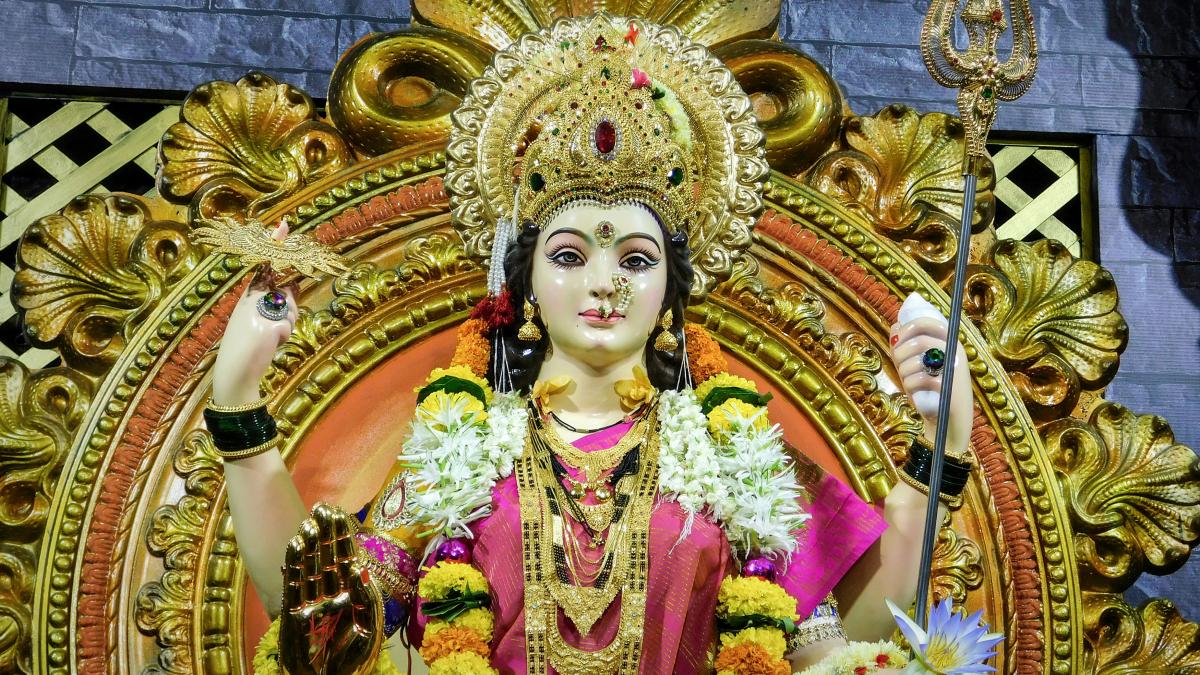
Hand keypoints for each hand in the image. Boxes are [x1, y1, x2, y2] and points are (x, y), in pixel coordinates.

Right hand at [211, 222, 298, 404]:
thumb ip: (274, 304)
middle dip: (289, 310)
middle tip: (272, 327)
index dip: (275, 246)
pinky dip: (283, 338)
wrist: (234, 372)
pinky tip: (269, 346)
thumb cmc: (246, 348)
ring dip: (287, 326)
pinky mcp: (270, 325)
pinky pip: (288, 328)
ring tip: (269, 338)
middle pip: (287, 293)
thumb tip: (294, 287)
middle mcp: (251, 300)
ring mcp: (259, 312)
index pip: (263, 267)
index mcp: (247, 296)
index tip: (284, 225)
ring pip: (291, 310)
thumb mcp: (257, 321)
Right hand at [279, 503, 382, 674]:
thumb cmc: (354, 655)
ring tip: (307, 523)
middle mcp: (330, 590)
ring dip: (308, 544)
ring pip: (310, 565)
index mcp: (350, 590)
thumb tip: (360, 567)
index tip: (337, 511)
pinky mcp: (294, 610)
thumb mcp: (368, 622)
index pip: (345, 555)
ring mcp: (311, 598)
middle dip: (324, 532)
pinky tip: (294, 545)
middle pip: (326, 555)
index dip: (341, 534)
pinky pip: (294, 582)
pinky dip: (294, 564)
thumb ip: (365, 594)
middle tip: (321, 507)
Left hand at [889, 315, 972, 454]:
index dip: (908, 327)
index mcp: (950, 342)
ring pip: (917, 360)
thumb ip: (907, 346)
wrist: (946, 422)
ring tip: (907, 380)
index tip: (897, 340)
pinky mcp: (949, 388)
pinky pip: (919, 379)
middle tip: (898, 364)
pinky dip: (910, 385)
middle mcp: (956, 353)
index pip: (928, 322)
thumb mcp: (916, 366)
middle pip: (919, 341)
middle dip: (900, 352)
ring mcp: (954, 370)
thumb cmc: (930, 392)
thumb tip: (895, 326)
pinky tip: (913, 392)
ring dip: (904, 371)